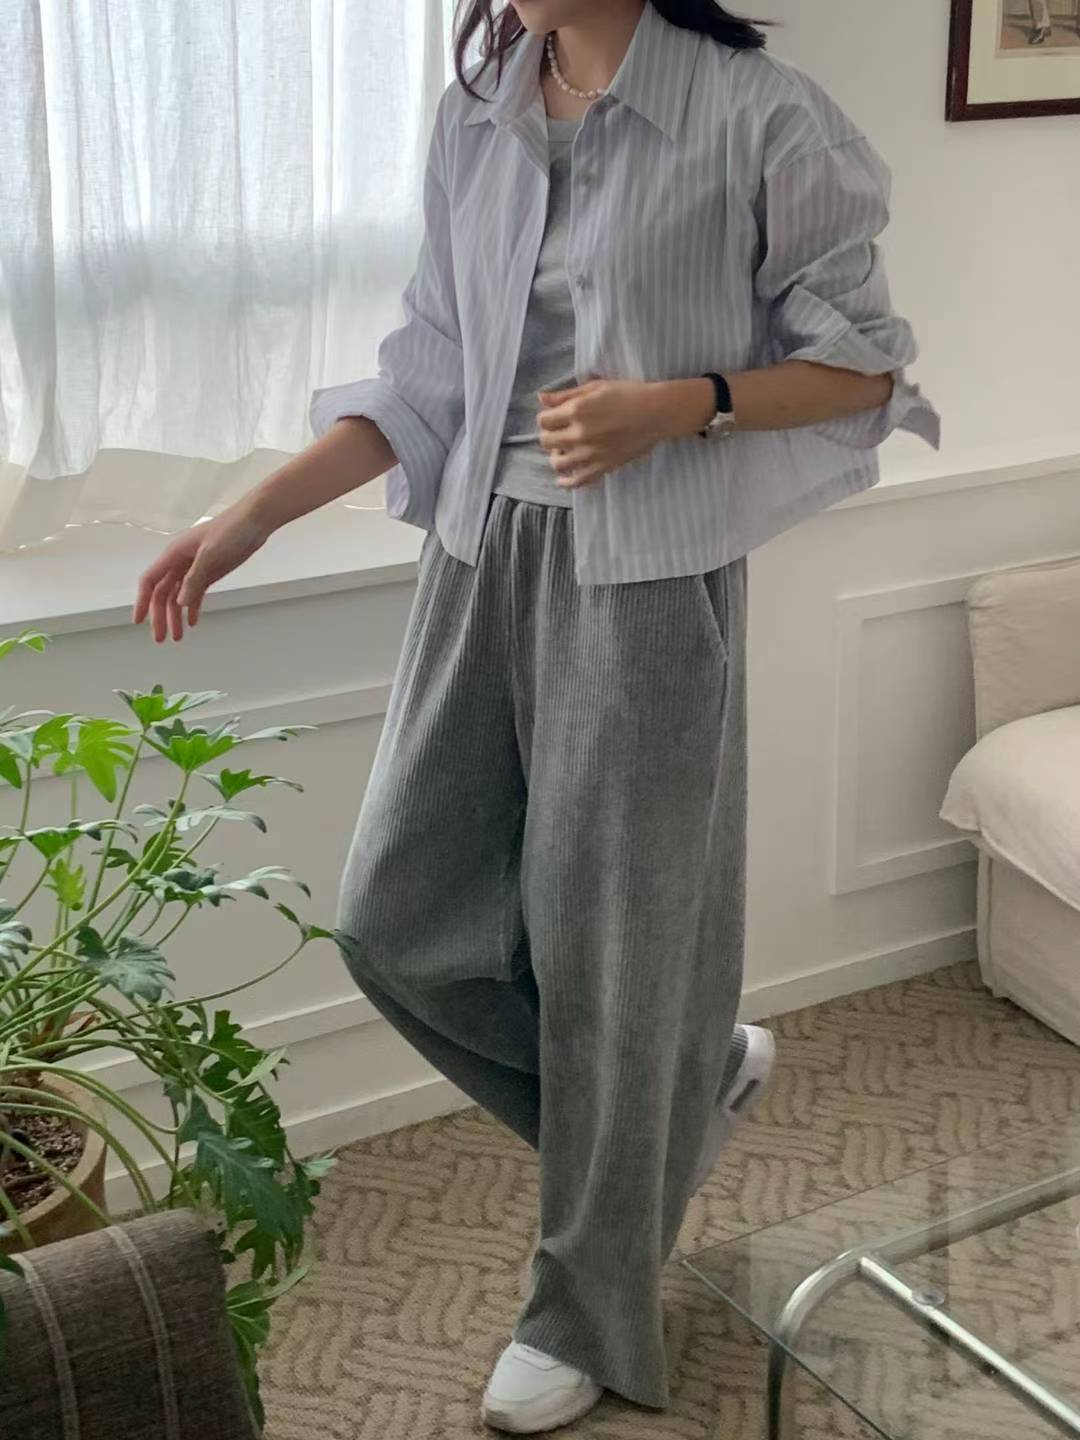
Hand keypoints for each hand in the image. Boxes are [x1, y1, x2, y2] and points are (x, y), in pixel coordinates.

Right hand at [133, 503, 270, 641]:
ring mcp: (195, 568)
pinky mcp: (209, 572)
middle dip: (160, 616)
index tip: (138, 621)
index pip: (150, 581)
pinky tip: (192, 622)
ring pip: (179, 596)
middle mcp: (180, 562)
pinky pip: (195, 594)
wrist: (254, 521)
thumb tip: (179, 603)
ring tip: (178, 637)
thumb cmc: (231, 530)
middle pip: (163, 594)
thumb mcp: (211, 554)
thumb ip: (194, 578)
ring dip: (176, 617)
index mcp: (174, 554)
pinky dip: (192, 608)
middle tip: (161, 638)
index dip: (142, 601)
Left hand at [536, 377, 713, 488]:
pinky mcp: (602, 467)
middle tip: (559, 432)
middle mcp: (580, 434)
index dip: (546, 418)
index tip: (554, 417)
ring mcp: (590, 454)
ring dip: (556, 457)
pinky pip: (576, 482)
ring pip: (557, 463)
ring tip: (564, 451)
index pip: (543, 420)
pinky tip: (563, 478)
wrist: (656, 413)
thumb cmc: (628, 394)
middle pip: (546, 441)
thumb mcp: (595, 387)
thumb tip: (541, 398)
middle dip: (549, 436)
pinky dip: (566, 482)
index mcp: (577, 410)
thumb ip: (566, 394)